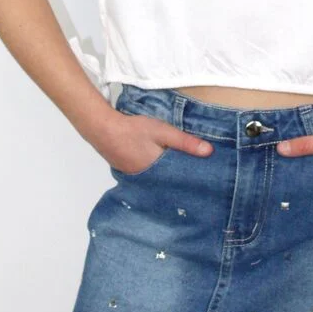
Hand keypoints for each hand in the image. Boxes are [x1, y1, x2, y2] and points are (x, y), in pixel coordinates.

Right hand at [87, 112, 213, 174]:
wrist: (103, 128)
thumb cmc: (134, 130)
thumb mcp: (164, 132)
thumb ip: (186, 142)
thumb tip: (209, 152)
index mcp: (157, 174)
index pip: (179, 181)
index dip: (190, 180)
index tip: (205, 181)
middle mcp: (146, 181)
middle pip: (167, 183)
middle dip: (179, 181)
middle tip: (196, 179)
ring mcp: (135, 178)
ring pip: (156, 180)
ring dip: (166, 176)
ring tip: (181, 173)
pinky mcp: (127, 171)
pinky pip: (146, 176)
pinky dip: (154, 173)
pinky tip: (159, 167)